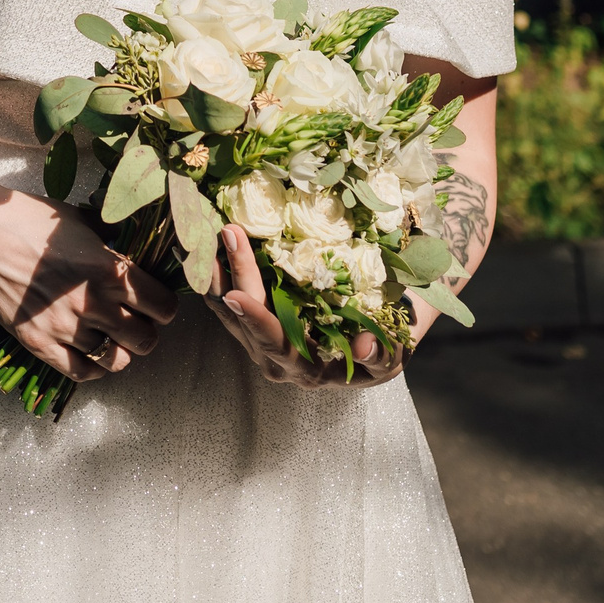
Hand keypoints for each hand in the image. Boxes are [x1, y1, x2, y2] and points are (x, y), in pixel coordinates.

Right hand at [0, 189, 179, 381]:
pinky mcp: (39, 343)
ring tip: (114, 338)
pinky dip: (94, 369)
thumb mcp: (83, 221)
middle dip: (147, 331)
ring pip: (116, 360)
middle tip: (137, 321)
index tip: (157, 302)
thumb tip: (137, 250)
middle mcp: (93, 304)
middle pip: (145, 340)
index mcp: (110, 270)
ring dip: (121, 351)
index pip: (163, 306)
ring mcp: (65, 328)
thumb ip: (113, 241)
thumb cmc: (31, 219)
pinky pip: (81, 373)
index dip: (164, 306)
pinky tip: (93, 354)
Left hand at [204, 225, 406, 390]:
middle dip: (234, 276)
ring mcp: (262, 343)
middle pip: (243, 321)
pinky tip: (208, 243)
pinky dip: (217, 274)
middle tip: (228, 233)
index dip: (256, 321)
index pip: (276, 345)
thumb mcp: (395, 353)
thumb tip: (364, 346)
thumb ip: (382, 355)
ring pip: (227, 310)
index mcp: (310, 370)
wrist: (380, 340)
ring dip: (217, 272)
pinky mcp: (255, 323)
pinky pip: (226, 301)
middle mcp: (278, 361)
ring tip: (208, 232)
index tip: (236, 296)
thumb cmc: (387, 344)